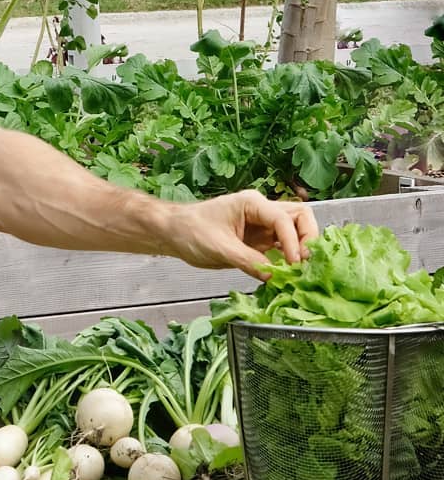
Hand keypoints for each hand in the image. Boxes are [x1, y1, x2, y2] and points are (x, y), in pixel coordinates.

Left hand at [169, 190, 318, 280]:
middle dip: (306, 238)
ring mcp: (261, 225)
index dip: (293, 241)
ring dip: (300, 248)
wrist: (173, 233)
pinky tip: (287, 272)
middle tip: (303, 262)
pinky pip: (281, 246)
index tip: (294, 263)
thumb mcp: (219, 248)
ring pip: (294, 230)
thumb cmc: (190, 231)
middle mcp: (261, 210)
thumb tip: (274, 276)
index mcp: (251, 203)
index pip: (284, 219)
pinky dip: (288, 257)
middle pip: (299, 216)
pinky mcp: (258, 240)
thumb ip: (248, 261)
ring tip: (298, 269)